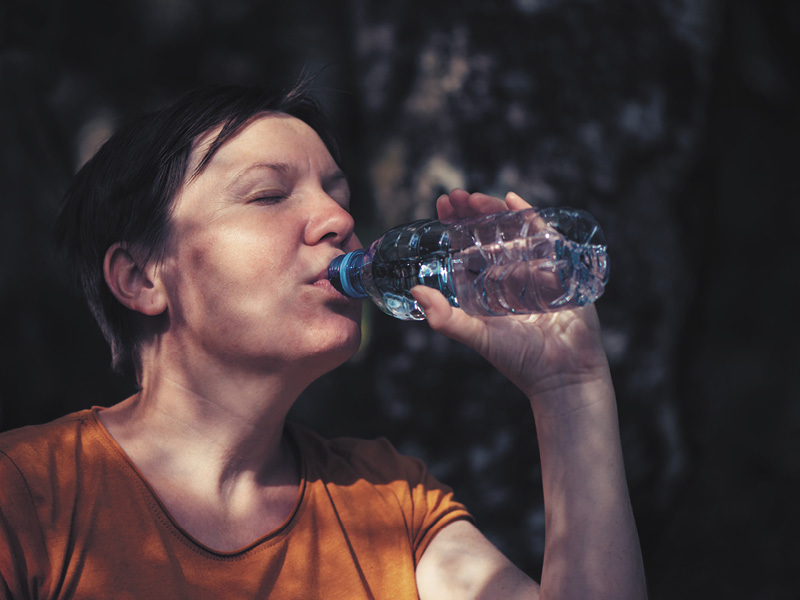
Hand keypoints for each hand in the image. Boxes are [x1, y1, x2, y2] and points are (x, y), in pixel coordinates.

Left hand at [410, 189, 611, 414]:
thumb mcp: (477, 336)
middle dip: (472, 211)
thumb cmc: (520, 360)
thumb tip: (415, 292)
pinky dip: (530, 216)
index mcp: (487, 286)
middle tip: (455, 195)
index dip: (454, 224)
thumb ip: (446, 319)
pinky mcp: (560, 267)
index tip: (441, 204)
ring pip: (513, 230)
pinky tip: (515, 201)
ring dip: (494, 211)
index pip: (467, 246)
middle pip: (489, 232)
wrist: (563, 376)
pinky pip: (545, 235)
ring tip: (476, 199)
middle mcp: (510, 273)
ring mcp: (536, 268)